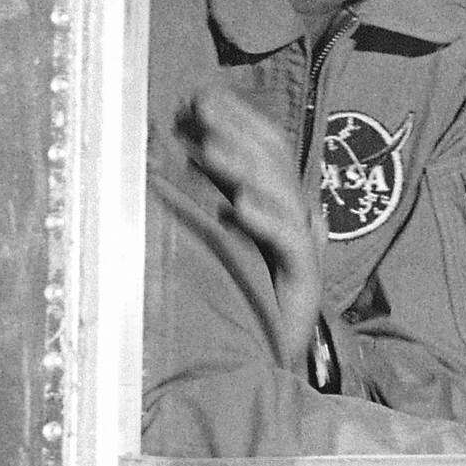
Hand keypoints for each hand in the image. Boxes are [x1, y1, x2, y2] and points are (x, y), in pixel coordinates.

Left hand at [181, 90, 321, 373]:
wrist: (254, 369)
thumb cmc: (230, 303)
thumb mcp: (208, 240)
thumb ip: (198, 197)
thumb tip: (159, 147)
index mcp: (274, 205)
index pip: (265, 147)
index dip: (237, 118)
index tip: (200, 96)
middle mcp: (294, 220)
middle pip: (275, 162)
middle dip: (238, 130)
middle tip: (202, 109)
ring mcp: (302, 249)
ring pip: (283, 194)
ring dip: (245, 166)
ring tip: (211, 148)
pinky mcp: (305, 282)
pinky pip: (291, 243)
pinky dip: (267, 220)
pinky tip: (240, 206)